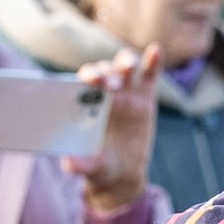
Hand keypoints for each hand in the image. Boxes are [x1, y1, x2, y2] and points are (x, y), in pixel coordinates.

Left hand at [66, 43, 159, 213]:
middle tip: (109, 85)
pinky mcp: (145, 95)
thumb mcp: (89, 168)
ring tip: (128, 68)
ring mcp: (126, 92)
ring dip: (125, 62)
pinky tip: (155, 51)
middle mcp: (103, 94)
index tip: (89, 82)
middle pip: (103, 70)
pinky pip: (149, 74)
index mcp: (84, 106)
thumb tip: (69, 162)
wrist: (122, 172)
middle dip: (105, 72)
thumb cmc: (99, 166)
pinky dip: (153, 61)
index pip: (81, 83)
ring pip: (124, 66)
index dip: (85, 78)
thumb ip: (79, 164)